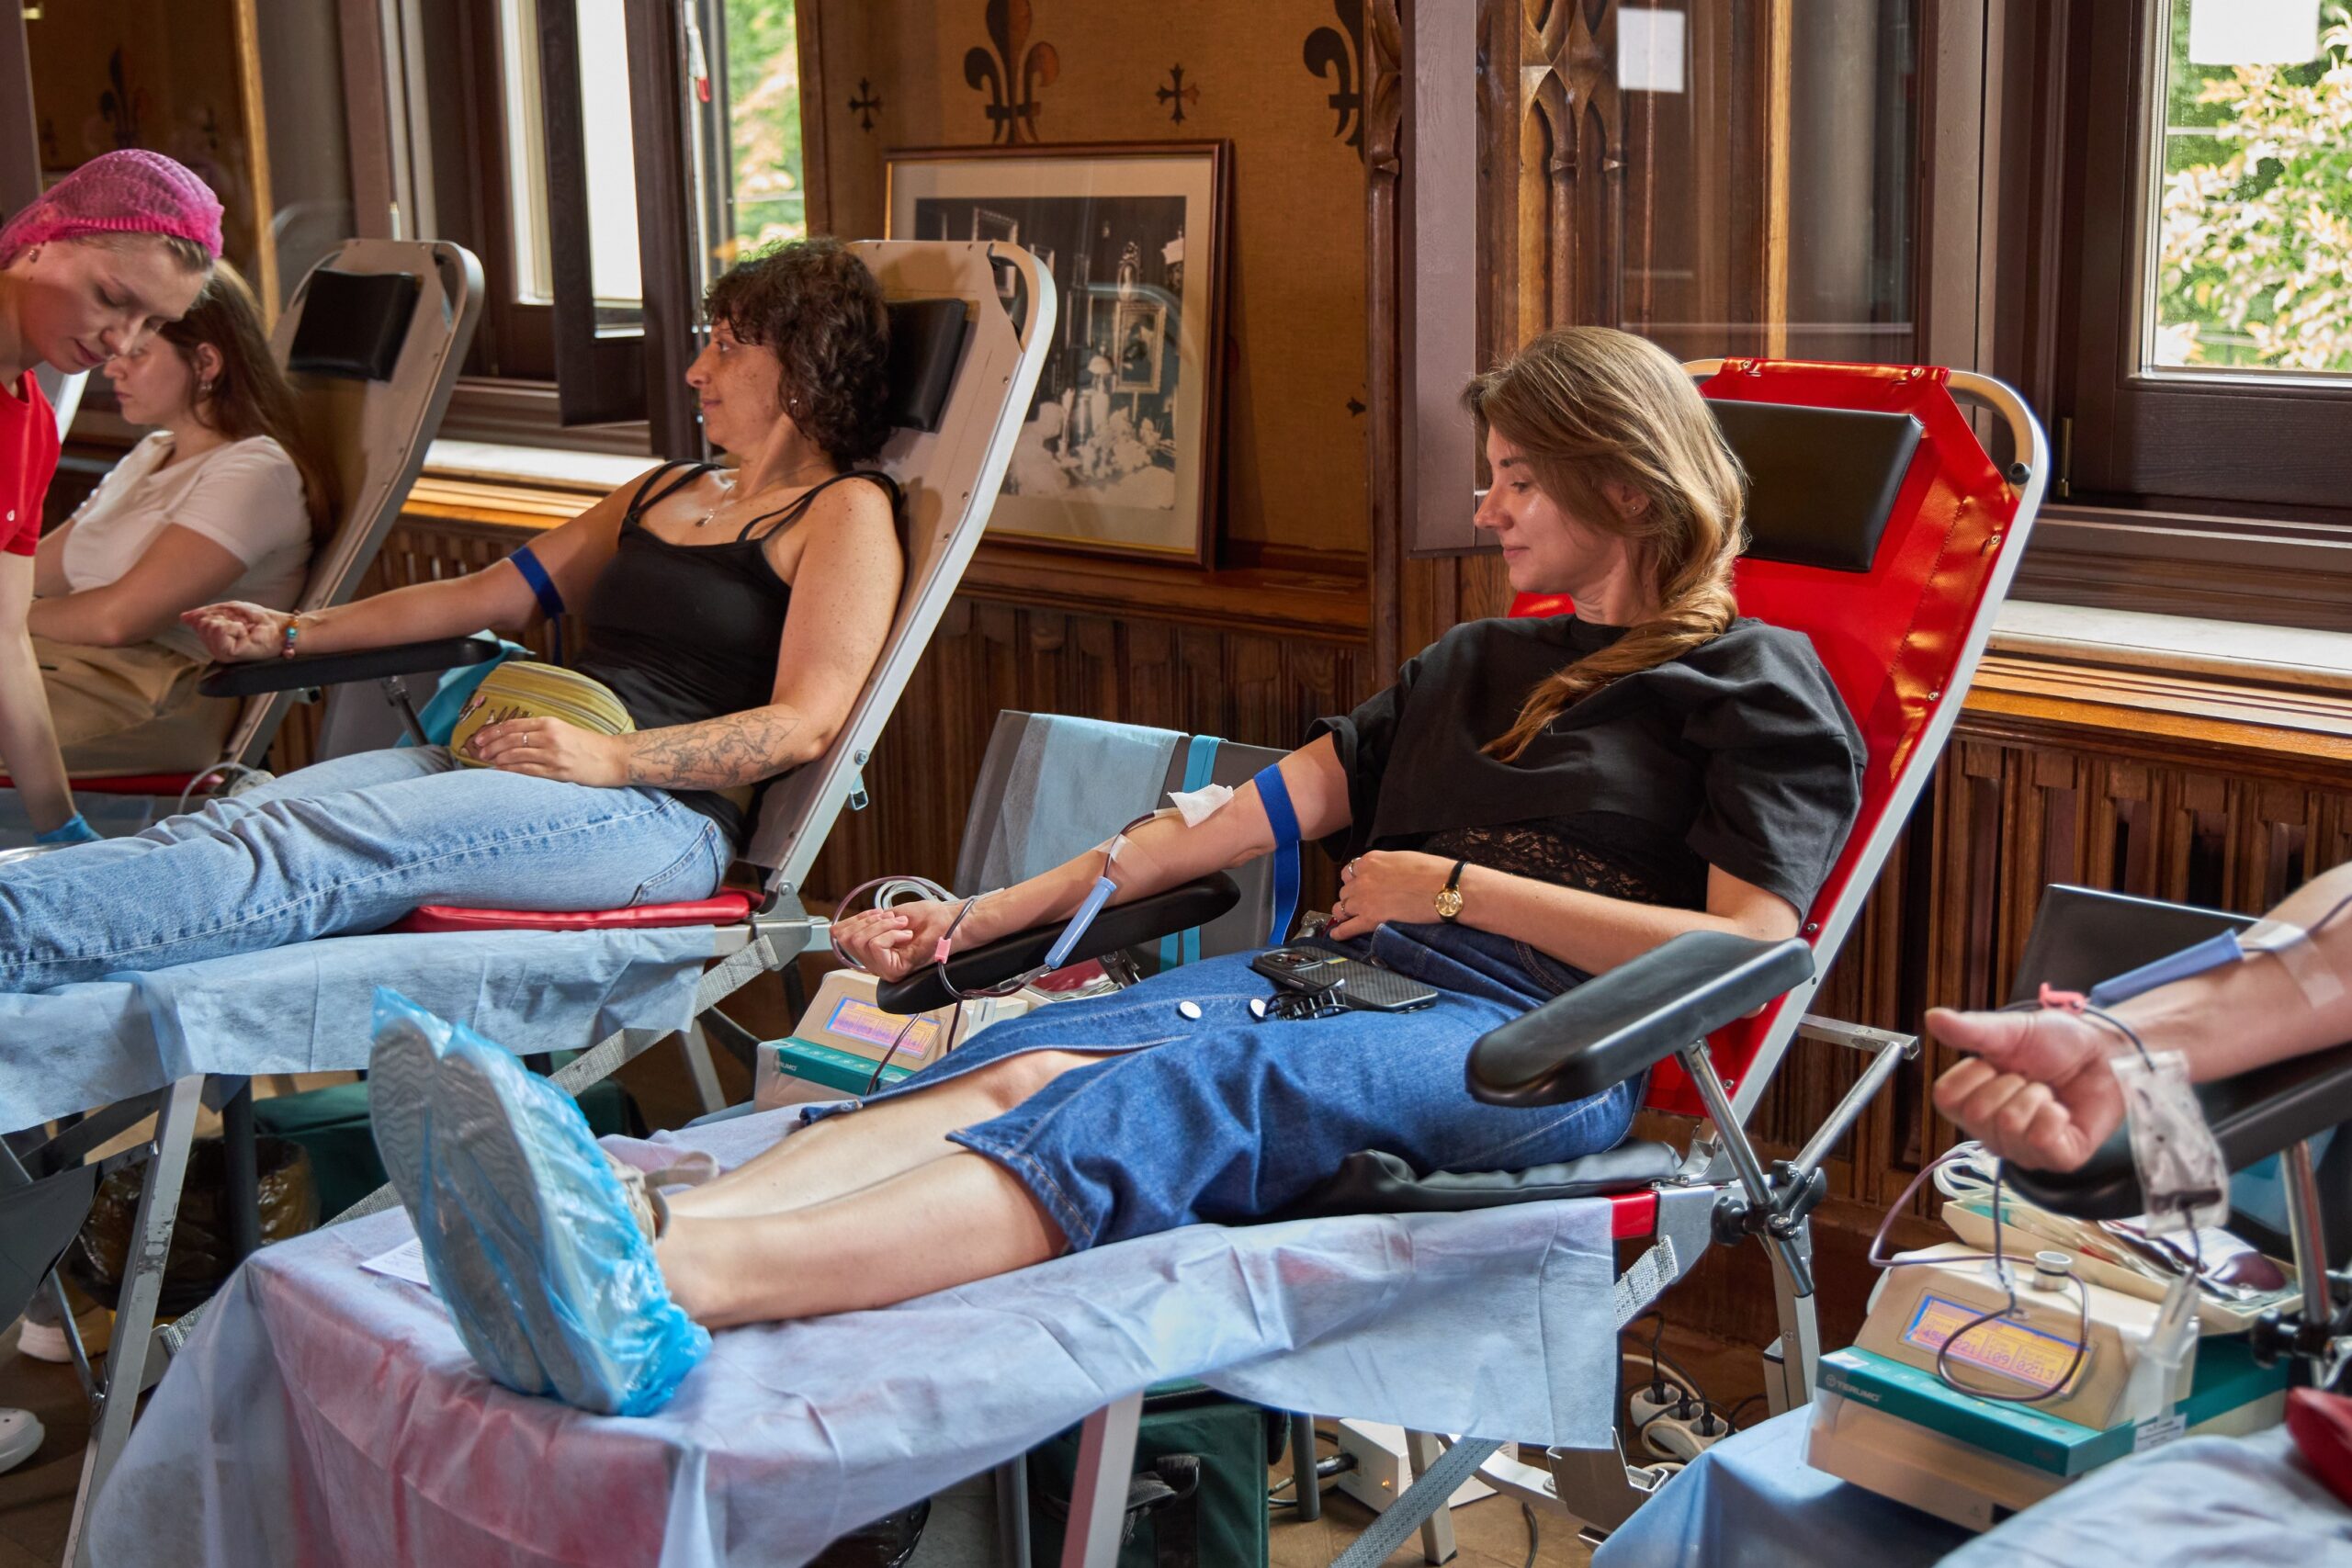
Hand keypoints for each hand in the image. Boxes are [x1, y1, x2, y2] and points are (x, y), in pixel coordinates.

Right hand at [180, 601, 287, 662]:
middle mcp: (215, 650)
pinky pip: (219, 630)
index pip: (198, 622)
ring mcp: (221, 654)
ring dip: (229, 621)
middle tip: (241, 625)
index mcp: (215, 640)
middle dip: (223, 617)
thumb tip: (184, 617)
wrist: (282, 629)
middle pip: (202, 624)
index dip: (215, 613)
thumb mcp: (229, 611)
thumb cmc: (260, 621)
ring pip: (209, 626)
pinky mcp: (230, 654)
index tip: (235, 620)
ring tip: (243, 629)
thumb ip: (206, 614)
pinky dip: (233, 626)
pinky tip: (244, 632)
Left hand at [465, 716, 629, 785]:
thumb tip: (516, 739)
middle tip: (479, 751)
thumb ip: (543, 732)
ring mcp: (553, 755)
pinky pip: (527, 770)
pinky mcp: (558, 771)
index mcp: (550, 723)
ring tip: (487, 761)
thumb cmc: (589, 746)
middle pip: (511, 739)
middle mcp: (550, 736)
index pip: (514, 725)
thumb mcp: (565, 730)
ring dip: (498, 759)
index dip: (493, 732)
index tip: (480, 738)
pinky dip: (510, 770)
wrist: (614, 758)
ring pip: (516, 754)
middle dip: (491, 745)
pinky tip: (500, 771)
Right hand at [829, 898, 980, 982]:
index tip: (879, 913)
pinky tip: (907, 935)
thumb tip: (835, 930)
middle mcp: (876, 963)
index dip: (855, 918)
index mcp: (873, 950)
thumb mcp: (890, 915)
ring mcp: (885, 969)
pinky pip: (875, 946)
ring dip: (883, 926)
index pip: (839, 936)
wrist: (952, 922)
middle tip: (896, 920)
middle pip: (846, 938)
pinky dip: (890, 933)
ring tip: (904, 927)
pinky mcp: (895, 971)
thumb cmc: (930, 918)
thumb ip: (865, 924)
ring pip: (859, 942)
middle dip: (870, 921)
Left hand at [1327, 850, 1456, 940]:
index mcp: (1370, 861)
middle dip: (1352, 897)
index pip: (1350, 872)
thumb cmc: (1432, 872)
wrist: (1443, 888)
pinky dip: (1340, 933)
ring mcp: (1363, 899)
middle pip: (1345, 891)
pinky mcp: (1370, 919)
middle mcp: (1362, 878)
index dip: (1355, 881)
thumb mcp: (1402, 859)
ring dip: (1345, 913)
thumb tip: (1384, 875)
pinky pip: (1346, 928)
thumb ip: (1385, 867)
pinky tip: (1336, 935)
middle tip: (1361, 904)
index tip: (1359, 887)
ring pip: (1341, 908)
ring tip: (1349, 919)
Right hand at [1929, 1006, 2128, 1171]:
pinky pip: (2042, 1141)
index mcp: (1971, 1103)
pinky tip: (2062, 1110)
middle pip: (1978, 1114)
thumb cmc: (2056, 1044)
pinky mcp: (2058, 1160)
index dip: (1972, 1074)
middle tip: (2028, 1078)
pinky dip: (2055, 1116)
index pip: (1946, 1098)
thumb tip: (1932, 1017)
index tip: (1994, 1064)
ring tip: (2047, 1092)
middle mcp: (1991, 1133)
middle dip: (2009, 1084)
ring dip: (2035, 1097)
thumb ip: (1969, 1030)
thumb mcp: (2009, 1031)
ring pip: (2010, 1126)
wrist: (2105, 1053)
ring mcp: (2023, 1151)